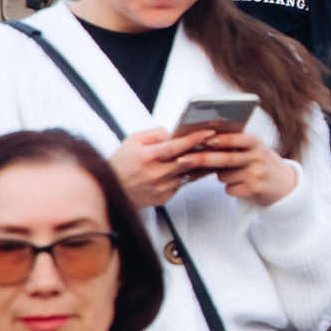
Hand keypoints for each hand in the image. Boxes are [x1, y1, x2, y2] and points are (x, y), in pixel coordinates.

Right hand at [106, 128, 228, 210]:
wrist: (111, 191)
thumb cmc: (122, 163)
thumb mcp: (133, 141)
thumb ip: (155, 134)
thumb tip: (175, 133)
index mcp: (146, 157)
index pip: (175, 147)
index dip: (194, 139)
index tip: (210, 132)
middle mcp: (155, 173)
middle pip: (187, 161)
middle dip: (204, 151)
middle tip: (219, 141)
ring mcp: (160, 188)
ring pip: (188, 174)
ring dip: (201, 164)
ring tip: (212, 153)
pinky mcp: (164, 198)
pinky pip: (182, 184)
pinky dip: (188, 175)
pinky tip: (194, 168)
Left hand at [183, 129, 299, 206]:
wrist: (286, 185)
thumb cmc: (262, 164)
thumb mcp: (255, 150)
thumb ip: (234, 146)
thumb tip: (203, 143)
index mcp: (257, 143)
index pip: (238, 139)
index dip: (222, 139)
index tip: (204, 139)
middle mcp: (258, 157)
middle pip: (225, 158)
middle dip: (202, 159)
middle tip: (183, 160)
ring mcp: (257, 174)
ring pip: (224, 176)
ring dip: (221, 176)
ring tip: (235, 175)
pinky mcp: (254, 190)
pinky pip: (229, 189)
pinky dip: (230, 188)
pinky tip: (242, 186)